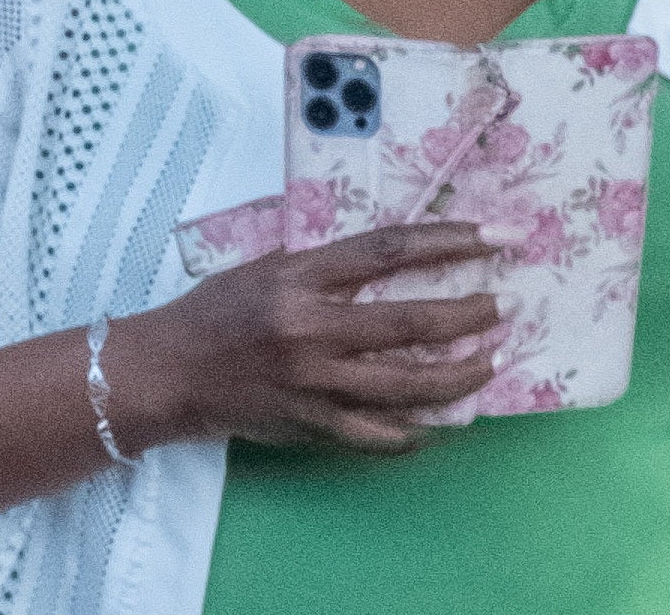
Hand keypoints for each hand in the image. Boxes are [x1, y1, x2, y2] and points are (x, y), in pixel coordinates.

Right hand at [117, 223, 505, 454]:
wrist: (167, 372)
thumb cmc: (213, 312)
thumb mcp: (265, 269)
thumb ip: (323, 269)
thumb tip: (389, 262)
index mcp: (300, 279)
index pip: (388, 250)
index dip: (448, 241)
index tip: (496, 236)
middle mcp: (311, 329)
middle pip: (411, 322)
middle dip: (469, 316)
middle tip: (501, 310)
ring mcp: (315, 383)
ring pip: (410, 385)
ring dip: (460, 375)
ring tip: (488, 363)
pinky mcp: (313, 425)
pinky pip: (381, 433)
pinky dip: (417, 428)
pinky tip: (440, 419)